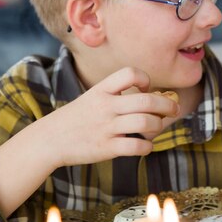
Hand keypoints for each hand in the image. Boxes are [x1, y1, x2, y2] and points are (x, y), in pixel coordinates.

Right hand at [43, 67, 179, 167]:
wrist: (48, 140)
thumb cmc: (76, 118)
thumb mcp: (92, 98)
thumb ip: (116, 95)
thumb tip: (151, 97)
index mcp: (101, 90)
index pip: (130, 73)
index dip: (144, 78)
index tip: (147, 88)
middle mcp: (105, 107)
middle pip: (146, 101)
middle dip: (167, 105)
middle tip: (174, 109)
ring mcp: (106, 128)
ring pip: (145, 122)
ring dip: (158, 126)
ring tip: (156, 128)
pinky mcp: (106, 148)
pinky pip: (136, 146)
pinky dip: (147, 147)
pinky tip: (146, 146)